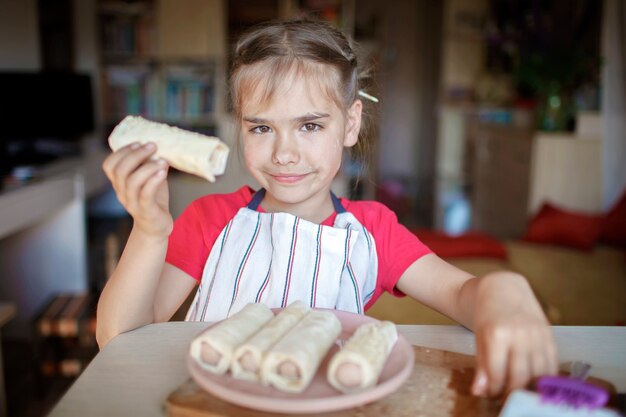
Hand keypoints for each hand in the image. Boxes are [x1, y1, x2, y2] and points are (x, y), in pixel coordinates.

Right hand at [102, 142, 172, 238]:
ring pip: (132, 182)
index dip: (121, 152)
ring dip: (148, 167)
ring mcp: (132, 203)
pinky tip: (163, 172)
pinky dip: (153, 181)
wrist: (156, 227)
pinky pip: (145, 195)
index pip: (109, 165)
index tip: (138, 143)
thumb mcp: (150, 179)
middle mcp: (122, 193)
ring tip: (163, 161)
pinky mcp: (145, 211)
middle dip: (136, 155)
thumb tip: (158, 147)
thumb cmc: (153, 199)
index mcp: (119, 184)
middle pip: (120, 171)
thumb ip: (150, 165)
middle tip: (153, 146)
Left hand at [470, 273, 558, 397]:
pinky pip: (552, 363)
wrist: (502, 288)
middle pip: (521, 378)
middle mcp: (520, 334)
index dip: (493, 391)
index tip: (490, 396)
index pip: (498, 375)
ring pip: (539, 374)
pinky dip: (545, 378)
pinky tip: (534, 381)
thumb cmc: (486, 314)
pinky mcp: (549, 334)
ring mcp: (537, 334)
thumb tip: (479, 392)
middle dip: (511, 394)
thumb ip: (481, 366)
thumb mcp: (478, 339)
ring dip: (529, 388)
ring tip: (518, 391)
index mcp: (497, 334)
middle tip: (504, 397)